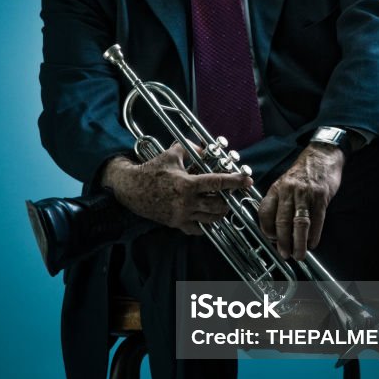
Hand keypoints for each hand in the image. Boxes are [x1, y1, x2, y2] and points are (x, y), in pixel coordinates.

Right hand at [101, 143, 252, 235]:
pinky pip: (196, 229)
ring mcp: (181, 215)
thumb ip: (190, 149)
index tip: (247, 180)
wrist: (131, 188)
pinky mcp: (176, 223)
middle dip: (227, 201)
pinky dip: (204, 225)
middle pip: (218, 205)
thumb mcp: (171, 154)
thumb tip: (205, 148)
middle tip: (229, 196)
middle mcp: (186, 202)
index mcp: (187, 184)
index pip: (217, 182)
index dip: (234, 181)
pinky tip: (205, 217)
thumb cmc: (151, 170)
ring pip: (210, 219)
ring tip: (220, 205)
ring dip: (218, 212)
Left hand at [258, 144, 344, 260]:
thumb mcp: (284, 183)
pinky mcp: (321, 196)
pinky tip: (313, 243)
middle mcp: (288, 191)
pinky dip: (314, 234)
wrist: (322, 155)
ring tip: (299, 254)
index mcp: (276, 189)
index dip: (266, 229)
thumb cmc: (302, 172)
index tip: (271, 240)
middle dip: (282, 242)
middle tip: (284, 254)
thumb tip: (276, 228)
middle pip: (282, 221)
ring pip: (299, 223)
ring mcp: (305, 194)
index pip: (265, 212)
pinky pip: (317, 219)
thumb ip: (279, 202)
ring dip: (298, 242)